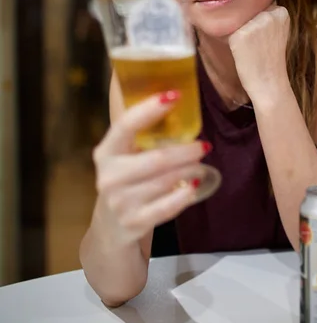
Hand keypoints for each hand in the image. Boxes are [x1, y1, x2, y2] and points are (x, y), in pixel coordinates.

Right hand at [92, 93, 209, 245]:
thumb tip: (178, 102)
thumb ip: (142, 136)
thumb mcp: (125, 157)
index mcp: (106, 152)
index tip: (175, 95)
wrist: (110, 227)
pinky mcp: (134, 222)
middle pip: (156, 159)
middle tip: (204, 145)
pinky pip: (167, 207)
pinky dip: (184, 195)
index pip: (126, 125)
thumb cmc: (126, 182)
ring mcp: (120, 202)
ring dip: (190, 170)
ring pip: (166, 181)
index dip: (150, 109)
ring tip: (202, 164)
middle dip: (185, 150)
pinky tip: (196, 187)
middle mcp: (109, 176)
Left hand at [229, 5, 289, 101]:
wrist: (269, 83)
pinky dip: (233, 43)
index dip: (260, 25)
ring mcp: (255, 23)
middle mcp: (269, 14)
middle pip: (248, 13)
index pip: (260, 8)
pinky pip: (228, 32)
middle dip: (249, 28)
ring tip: (253, 50)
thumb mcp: (278, 32)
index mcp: (281, 11)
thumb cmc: (270, 59)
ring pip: (238, 22)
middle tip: (259, 47)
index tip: (267, 40)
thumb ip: (268, 17)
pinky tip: (245, 53)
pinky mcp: (240, 34)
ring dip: (241, 35)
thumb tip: (246, 3)